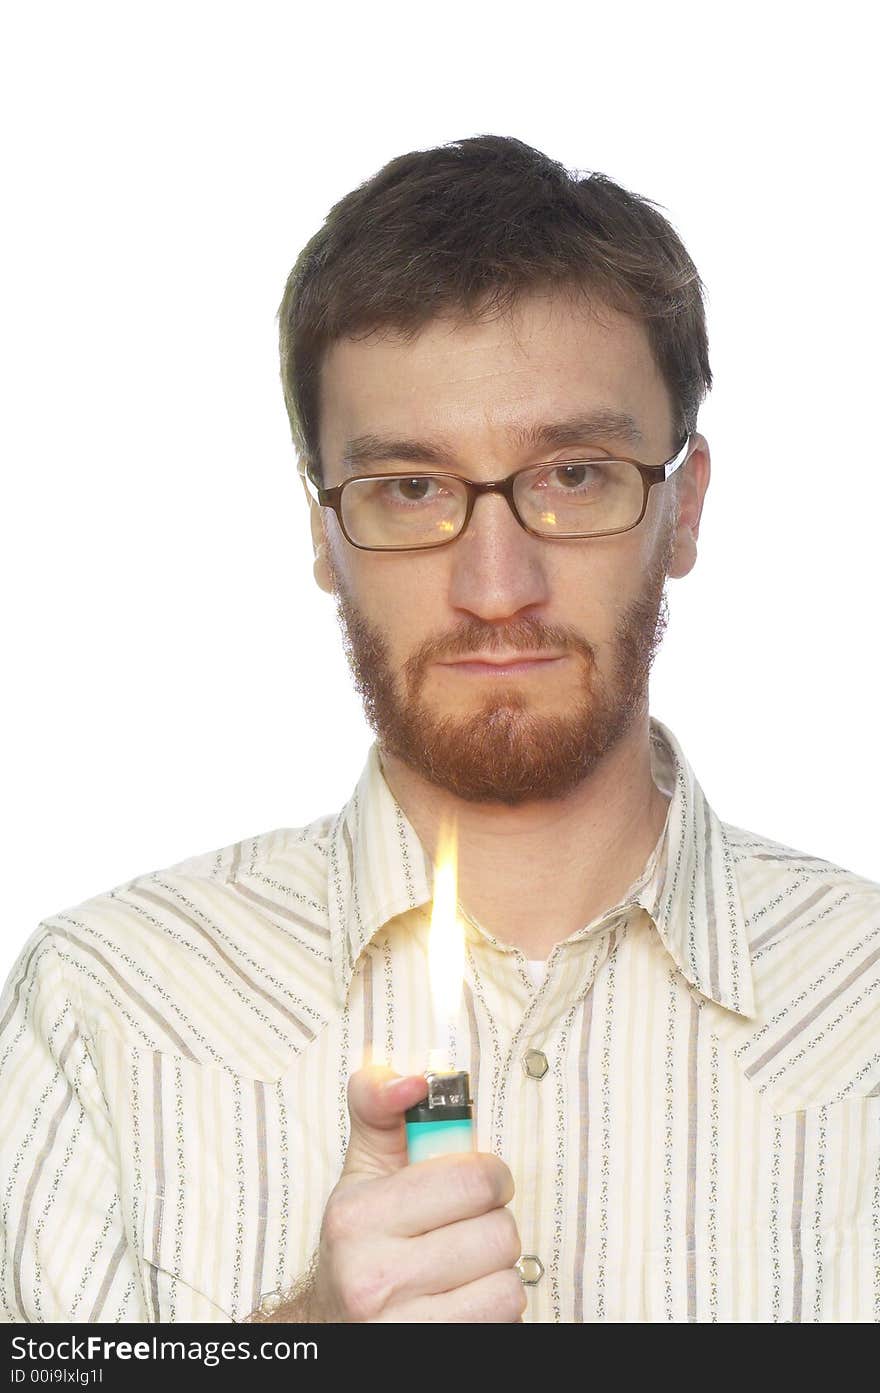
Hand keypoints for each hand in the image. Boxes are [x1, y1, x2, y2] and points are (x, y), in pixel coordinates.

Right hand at [305, 1065, 525, 1321]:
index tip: (478, 1181)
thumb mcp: (362, 1170)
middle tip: (468, 1225)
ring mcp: (400, 1326)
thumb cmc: (361, 1240)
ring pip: (509, 1281)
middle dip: (493, 1223)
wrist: (332, 1325)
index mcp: (358, 1216)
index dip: (489, 1175)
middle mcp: (373, 1276)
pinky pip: (504, 1317)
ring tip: (464, 1266)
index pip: (471, 1180)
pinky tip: (465, 1298)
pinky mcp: (428, 1356)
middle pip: (499, 1233)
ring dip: (497, 1270)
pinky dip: (495, 1305)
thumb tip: (411, 1081)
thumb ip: (379, 1107)